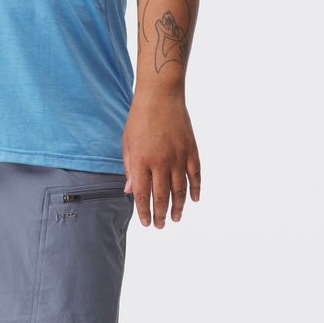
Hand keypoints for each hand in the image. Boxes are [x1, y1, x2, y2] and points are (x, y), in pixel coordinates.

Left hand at [122, 89, 200, 227]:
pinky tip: (193, 200)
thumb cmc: (139, 119)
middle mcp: (161, 162)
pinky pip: (195, 176)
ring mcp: (178, 157)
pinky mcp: (191, 150)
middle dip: (161, 215)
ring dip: (178, 207)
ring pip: (180, 191)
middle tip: (161, 226)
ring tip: (176, 218)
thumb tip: (130, 192)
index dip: (144, 212)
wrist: (160, 96)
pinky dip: (195, 190)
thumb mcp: (127, 143)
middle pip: (162, 197)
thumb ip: (130, 168)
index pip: (143, 195)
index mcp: (141, 161)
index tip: (146, 223)